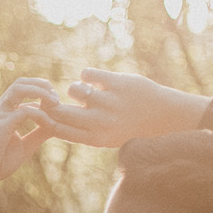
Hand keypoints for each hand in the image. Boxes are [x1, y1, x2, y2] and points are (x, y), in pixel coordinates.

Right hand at [0, 77, 61, 187]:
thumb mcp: (24, 145)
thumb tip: (56, 126)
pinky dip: (41, 115)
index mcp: (3, 111)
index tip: (56, 104)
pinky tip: (50, 125)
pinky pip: (25, 111)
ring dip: (41, 92)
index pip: (22, 88)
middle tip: (57, 99)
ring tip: (55, 103)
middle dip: (42, 85)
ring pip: (20, 88)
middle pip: (20, 82)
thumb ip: (38, 133)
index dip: (41, 91)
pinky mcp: (1, 124)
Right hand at [44, 68, 209, 147]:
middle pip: (60, 110)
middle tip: (57, 97)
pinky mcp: (118, 83)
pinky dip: (87, 74)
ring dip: (76, 88)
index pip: (57, 128)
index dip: (48, 118)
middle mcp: (101, 122)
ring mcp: (110, 102)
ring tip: (85, 89)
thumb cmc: (129, 126)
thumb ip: (81, 131)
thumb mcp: (105, 137)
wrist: (164, 115)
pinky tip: (94, 79)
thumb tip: (50, 119)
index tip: (48, 111)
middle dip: (54, 103)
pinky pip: (87, 73)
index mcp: (95, 138)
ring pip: (74, 89)